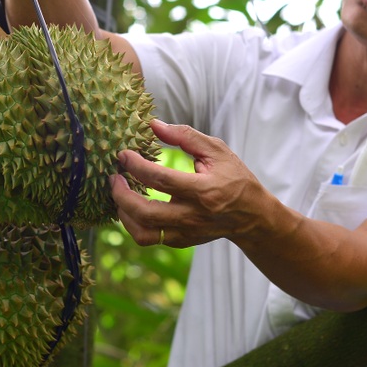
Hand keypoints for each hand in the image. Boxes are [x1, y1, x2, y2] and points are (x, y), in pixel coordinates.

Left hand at [109, 120, 273, 247]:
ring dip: (123, 213)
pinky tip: (130, 205)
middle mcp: (193, 216)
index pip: (161, 180)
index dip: (136, 165)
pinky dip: (133, 222)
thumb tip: (153, 125)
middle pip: (145, 213)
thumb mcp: (216, 150)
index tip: (123, 154)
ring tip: (119, 193)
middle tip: (114, 177)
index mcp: (203, 191)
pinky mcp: (180, 242)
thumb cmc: (235, 178)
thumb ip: (184, 136)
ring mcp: (185, 233)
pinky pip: (148, 238)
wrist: (253, 216)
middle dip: (121, 194)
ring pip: (142, 233)